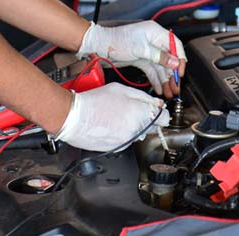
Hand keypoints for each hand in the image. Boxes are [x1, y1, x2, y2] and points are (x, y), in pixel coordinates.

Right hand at [53, 82, 169, 151]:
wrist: (74, 118)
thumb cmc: (94, 102)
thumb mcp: (121, 89)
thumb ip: (143, 97)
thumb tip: (156, 103)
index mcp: (140, 114)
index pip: (165, 118)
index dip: (161, 113)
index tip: (157, 110)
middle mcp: (136, 130)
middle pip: (153, 126)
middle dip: (146, 118)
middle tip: (132, 109)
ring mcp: (128, 140)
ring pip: (140, 133)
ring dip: (135, 126)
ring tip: (118, 116)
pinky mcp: (119, 147)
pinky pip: (128, 139)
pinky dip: (124, 133)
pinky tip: (112, 124)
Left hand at [77, 21, 186, 97]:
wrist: (100, 46)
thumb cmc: (116, 41)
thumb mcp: (141, 49)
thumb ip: (159, 56)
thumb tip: (175, 62)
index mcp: (156, 33)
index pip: (175, 46)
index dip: (180, 59)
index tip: (180, 72)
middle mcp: (154, 41)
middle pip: (169, 59)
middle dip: (173, 74)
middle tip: (176, 87)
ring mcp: (148, 51)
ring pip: (161, 67)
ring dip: (165, 80)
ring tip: (169, 92)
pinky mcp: (142, 59)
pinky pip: (152, 71)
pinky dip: (156, 80)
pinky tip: (160, 88)